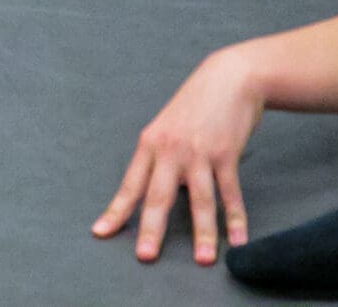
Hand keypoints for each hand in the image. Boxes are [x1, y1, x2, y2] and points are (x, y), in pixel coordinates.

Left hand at [93, 49, 262, 264]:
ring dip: (202, 232)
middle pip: (158, 196)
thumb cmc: (195, 106)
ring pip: (200, 200)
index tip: (101, 233)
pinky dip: (235, 218)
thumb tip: (162, 195)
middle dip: (151, 228)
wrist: (228, 78)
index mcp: (150, 144)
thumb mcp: (168, 128)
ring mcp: (199, 152)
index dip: (116, 210)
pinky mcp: (226, 153)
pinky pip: (230, 192)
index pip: (130, 185)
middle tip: (145, 256)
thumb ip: (162, 160)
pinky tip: (237, 239)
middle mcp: (170, 150)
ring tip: (202, 260)